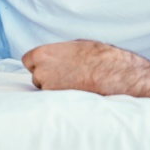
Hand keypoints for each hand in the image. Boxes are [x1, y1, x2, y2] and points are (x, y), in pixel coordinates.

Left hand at [21, 40, 149, 104]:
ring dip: (57, 89)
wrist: (122, 76)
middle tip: (69, 75)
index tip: (50, 66)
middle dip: (48, 77)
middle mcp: (42, 72)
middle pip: (36, 76)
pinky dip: (66, 99)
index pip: (27, 60)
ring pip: (47, 91)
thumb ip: (60, 53)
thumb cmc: (104, 58)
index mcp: (44, 54)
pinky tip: (82, 92)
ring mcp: (51, 89)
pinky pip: (58, 101)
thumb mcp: (78, 46)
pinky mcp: (62, 103)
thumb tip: (55, 58)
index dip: (39, 64)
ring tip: (79, 84)